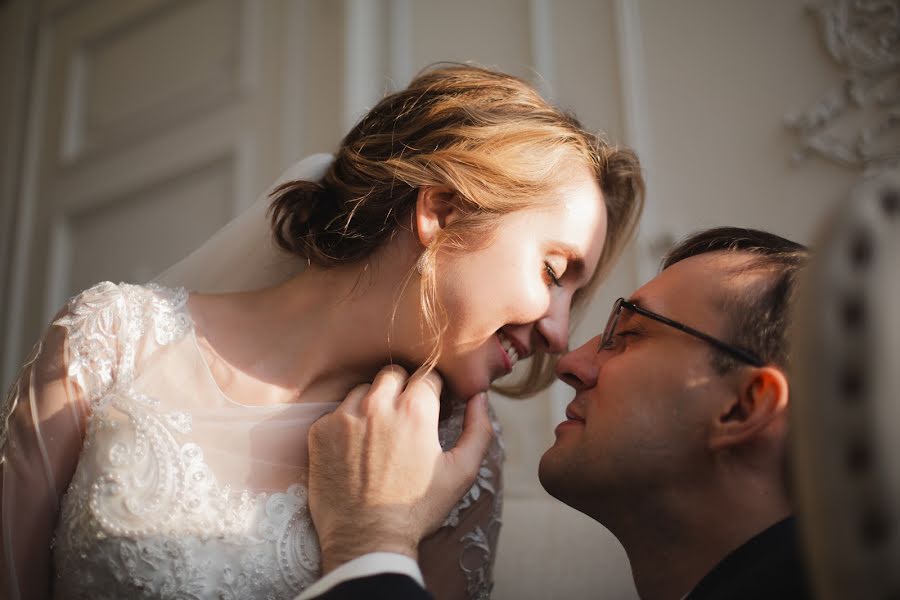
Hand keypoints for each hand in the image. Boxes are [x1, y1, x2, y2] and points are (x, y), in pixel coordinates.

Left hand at [307, 366, 493, 573]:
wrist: (366, 540)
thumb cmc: (417, 509)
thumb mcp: (462, 472)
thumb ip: (478, 429)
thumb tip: (479, 397)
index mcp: (415, 409)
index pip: (428, 375)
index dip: (435, 390)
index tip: (434, 407)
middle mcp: (378, 404)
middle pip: (394, 373)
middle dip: (404, 388)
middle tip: (407, 417)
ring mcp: (344, 416)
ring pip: (364, 389)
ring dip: (374, 402)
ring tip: (381, 434)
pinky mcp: (320, 431)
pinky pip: (337, 412)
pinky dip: (349, 423)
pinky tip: (357, 449)